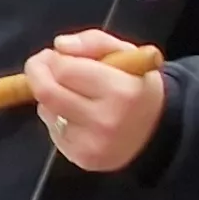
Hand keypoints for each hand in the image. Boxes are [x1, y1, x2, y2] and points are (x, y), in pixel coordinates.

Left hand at [29, 30, 166, 173]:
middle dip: (38, 75)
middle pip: (47, 92)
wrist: (161, 131)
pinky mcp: (84, 158)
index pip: (64, 69)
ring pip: (47, 111)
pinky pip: (53, 132)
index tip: (54, 55)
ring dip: (51, 99)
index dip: (53, 58)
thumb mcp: (127, 54)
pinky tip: (78, 117)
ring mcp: (93, 143)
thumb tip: (60, 46)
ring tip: (73, 96)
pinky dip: (58, 120)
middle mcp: (106, 120)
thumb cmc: (138, 86)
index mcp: (121, 91)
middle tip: (42, 67)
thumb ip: (94, 41)